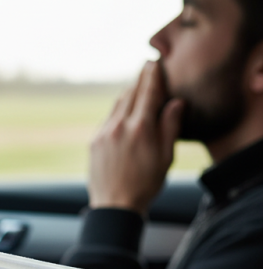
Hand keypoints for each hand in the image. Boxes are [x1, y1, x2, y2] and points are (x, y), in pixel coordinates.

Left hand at [88, 60, 183, 214]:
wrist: (115, 205)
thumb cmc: (145, 184)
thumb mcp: (165, 156)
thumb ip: (170, 127)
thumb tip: (175, 103)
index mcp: (141, 128)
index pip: (148, 92)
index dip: (152, 75)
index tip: (154, 63)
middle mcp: (119, 126)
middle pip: (130, 94)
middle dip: (139, 79)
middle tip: (145, 66)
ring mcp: (104, 134)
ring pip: (116, 106)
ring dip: (127, 93)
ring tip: (135, 85)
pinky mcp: (94, 142)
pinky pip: (107, 120)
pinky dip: (117, 112)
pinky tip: (122, 112)